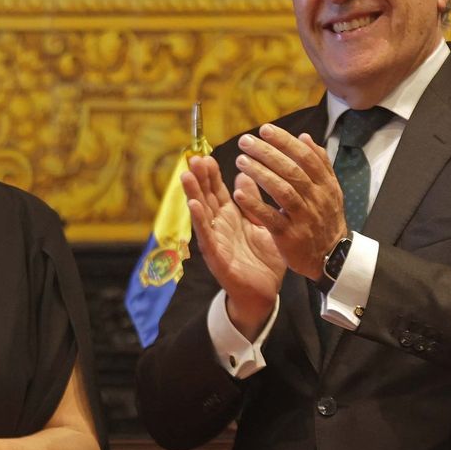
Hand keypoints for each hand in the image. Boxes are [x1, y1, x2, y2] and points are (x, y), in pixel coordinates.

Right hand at [184, 154, 285, 331]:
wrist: (264, 293)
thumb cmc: (263, 259)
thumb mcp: (262, 224)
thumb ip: (253, 202)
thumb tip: (244, 175)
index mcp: (231, 217)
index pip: (217, 191)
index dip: (211, 174)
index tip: (205, 155)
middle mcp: (219, 226)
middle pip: (206, 197)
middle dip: (199, 178)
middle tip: (193, 157)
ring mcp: (216, 241)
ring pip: (202, 213)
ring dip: (193, 194)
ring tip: (186, 175)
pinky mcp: (217, 256)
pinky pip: (207, 235)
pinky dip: (200, 220)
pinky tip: (194, 205)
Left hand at [231, 124, 348, 278]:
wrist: (331, 257)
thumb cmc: (325, 219)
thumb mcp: (330, 190)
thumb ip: (319, 164)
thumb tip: (305, 137)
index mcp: (325, 185)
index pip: (306, 157)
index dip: (285, 142)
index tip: (265, 129)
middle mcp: (316, 199)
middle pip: (292, 171)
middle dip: (267, 153)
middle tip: (246, 141)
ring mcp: (303, 218)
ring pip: (282, 191)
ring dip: (260, 174)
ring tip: (240, 160)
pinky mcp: (290, 236)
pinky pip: (271, 218)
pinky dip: (256, 205)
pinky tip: (239, 193)